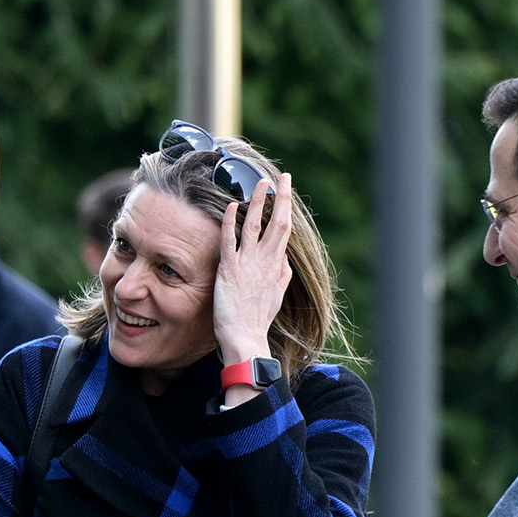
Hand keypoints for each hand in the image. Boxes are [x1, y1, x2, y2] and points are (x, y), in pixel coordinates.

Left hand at [209, 176, 297, 393]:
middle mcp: (266, 262)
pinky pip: (231, 241)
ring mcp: (248, 265)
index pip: (285, 231)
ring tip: (259, 183)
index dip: (287, 208)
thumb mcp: (276, 297)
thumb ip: (282, 276)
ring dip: (259, 202)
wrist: (246, 339)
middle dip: (281, 197)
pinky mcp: (230, 270)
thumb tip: (285, 260)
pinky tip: (233, 206)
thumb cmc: (258, 321)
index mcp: (277, 267)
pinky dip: (232, 222)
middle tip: (282, 176)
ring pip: (255, 226)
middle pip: (278, 223)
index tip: (287, 190)